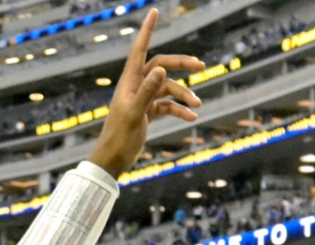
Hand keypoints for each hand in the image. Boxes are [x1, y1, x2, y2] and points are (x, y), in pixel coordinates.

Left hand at [88, 8, 204, 177]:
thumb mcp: (135, 114)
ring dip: (184, 94)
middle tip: (201, 66)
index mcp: (129, 82)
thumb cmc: (119, 137)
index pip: (139, 50)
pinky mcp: (146, 113)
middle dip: (181, 65)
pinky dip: (179, 110)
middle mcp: (135, 87)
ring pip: (168, 88)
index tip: (154, 11)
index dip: (147, 30)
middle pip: (161, 66)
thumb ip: (147, 91)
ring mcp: (141, 99)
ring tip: (198, 105)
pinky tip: (191, 118)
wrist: (113, 160)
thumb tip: (161, 68)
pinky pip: (167, 106)